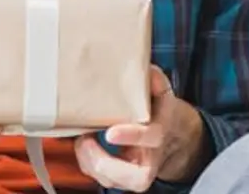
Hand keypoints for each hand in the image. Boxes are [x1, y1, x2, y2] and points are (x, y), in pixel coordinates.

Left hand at [74, 66, 208, 191]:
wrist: (167, 136)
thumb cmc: (158, 110)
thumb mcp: (160, 90)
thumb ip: (153, 79)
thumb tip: (142, 68)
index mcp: (161, 134)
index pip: (151, 138)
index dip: (131, 136)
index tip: (110, 132)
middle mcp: (150, 160)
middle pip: (133, 177)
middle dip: (104, 162)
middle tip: (84, 140)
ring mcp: (134, 173)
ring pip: (111, 180)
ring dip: (89, 160)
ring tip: (80, 137)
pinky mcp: (119, 177)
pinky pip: (99, 176)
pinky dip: (86, 160)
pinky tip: (82, 142)